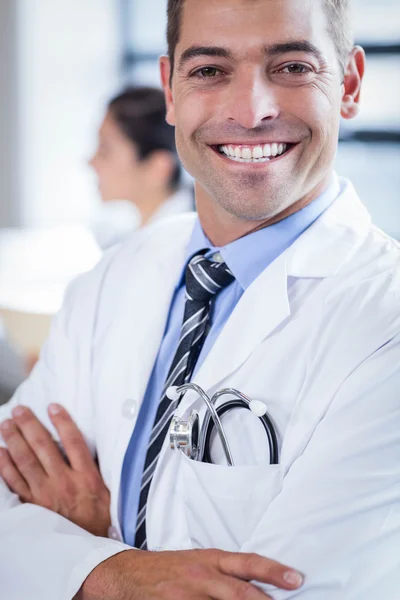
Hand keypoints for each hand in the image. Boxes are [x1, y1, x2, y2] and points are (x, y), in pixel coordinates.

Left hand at [0, 404, 110, 536]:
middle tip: (20, 410)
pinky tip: (0, 452)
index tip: (52, 406)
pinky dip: (5, 466)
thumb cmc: (99, 519)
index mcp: (86, 477)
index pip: (73, 442)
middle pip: (44, 447)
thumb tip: (88, 447)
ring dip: (15, 440)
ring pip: (27, 461)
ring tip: (7, 424)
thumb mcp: (106, 491)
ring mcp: (46, 495)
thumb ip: (95, 469)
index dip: (62, 422)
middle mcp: (64, 482)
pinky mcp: (33, 506)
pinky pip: (15, 483)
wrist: (88, 550)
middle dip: (31, 426)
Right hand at [75, 548, 303, 599]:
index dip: (273, 571)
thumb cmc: (170, 569)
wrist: (127, 575)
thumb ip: (226, 574)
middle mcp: (202, 576)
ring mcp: (187, 596)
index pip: (248, 563)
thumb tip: (259, 587)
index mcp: (211, 560)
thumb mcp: (199, 563)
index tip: (296, 579)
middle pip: (240, 593)